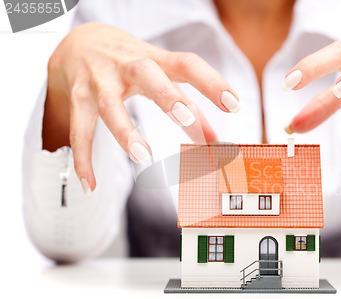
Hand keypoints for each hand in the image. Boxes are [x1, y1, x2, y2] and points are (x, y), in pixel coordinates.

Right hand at [43, 23, 240, 193]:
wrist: (81, 41)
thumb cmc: (132, 61)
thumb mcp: (162, 76)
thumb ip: (190, 105)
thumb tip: (215, 140)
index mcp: (156, 59)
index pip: (187, 64)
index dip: (211, 82)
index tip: (234, 105)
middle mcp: (127, 65)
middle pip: (146, 74)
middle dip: (165, 95)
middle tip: (185, 117)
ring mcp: (99, 80)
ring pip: (110, 105)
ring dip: (126, 132)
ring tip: (144, 156)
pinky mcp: (78, 97)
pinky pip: (80, 130)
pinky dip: (83, 159)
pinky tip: (90, 185)